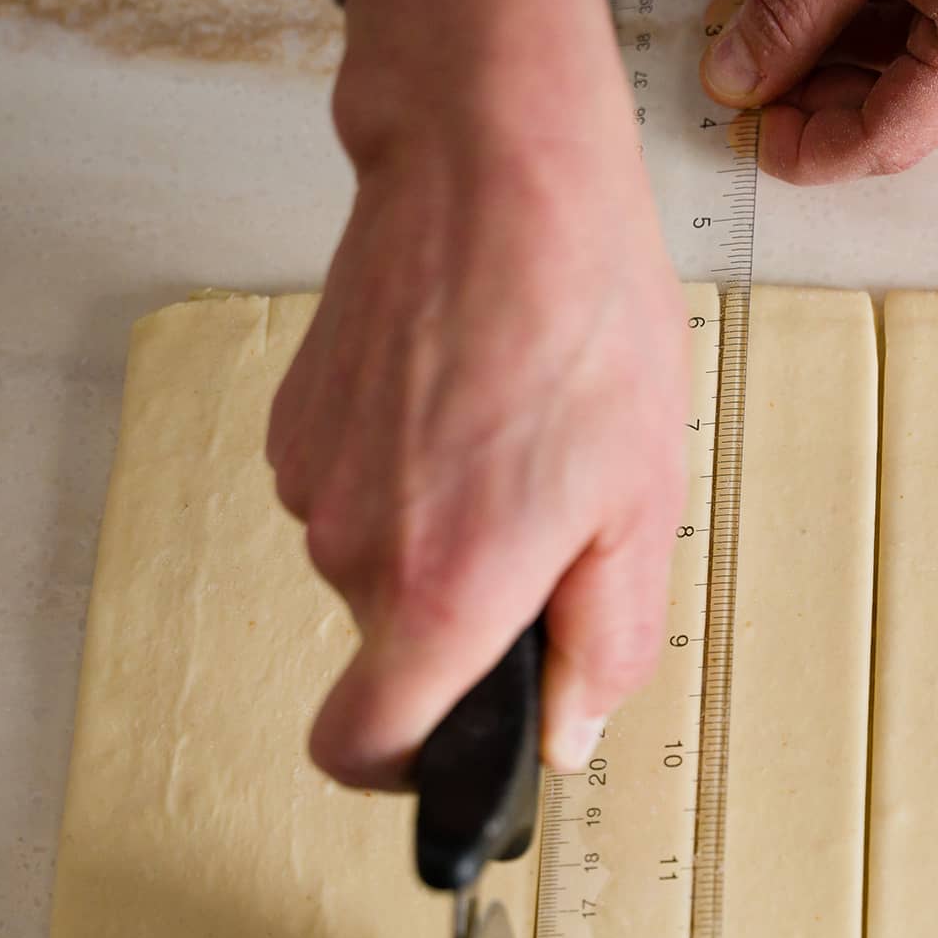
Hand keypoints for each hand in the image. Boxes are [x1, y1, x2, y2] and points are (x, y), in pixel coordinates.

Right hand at [269, 0, 689, 790]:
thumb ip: (602, 647)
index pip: (360, 750)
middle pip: (391, 649)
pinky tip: (465, 399)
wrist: (493, 167)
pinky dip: (408, 474)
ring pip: (376, 566)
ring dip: (442, 532)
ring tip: (515, 438)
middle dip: (464, 616)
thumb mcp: (641, 504)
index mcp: (443, 590)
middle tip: (548, 522)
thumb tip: (563, 740)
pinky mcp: (296, 420)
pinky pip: (355, 493)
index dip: (407, 770)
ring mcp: (312, 481)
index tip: (456, 746)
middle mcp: (356, 550)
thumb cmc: (581, 317)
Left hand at [699, 0, 937, 183]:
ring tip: (764, 6)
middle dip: (813, 87)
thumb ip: (784, 15)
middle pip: (904, 103)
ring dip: (834, 45)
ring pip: (916, 59)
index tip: (746, 132)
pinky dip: (872, 5)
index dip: (806, 148)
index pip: (889, 138)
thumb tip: (738, 79)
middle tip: (741, 63)